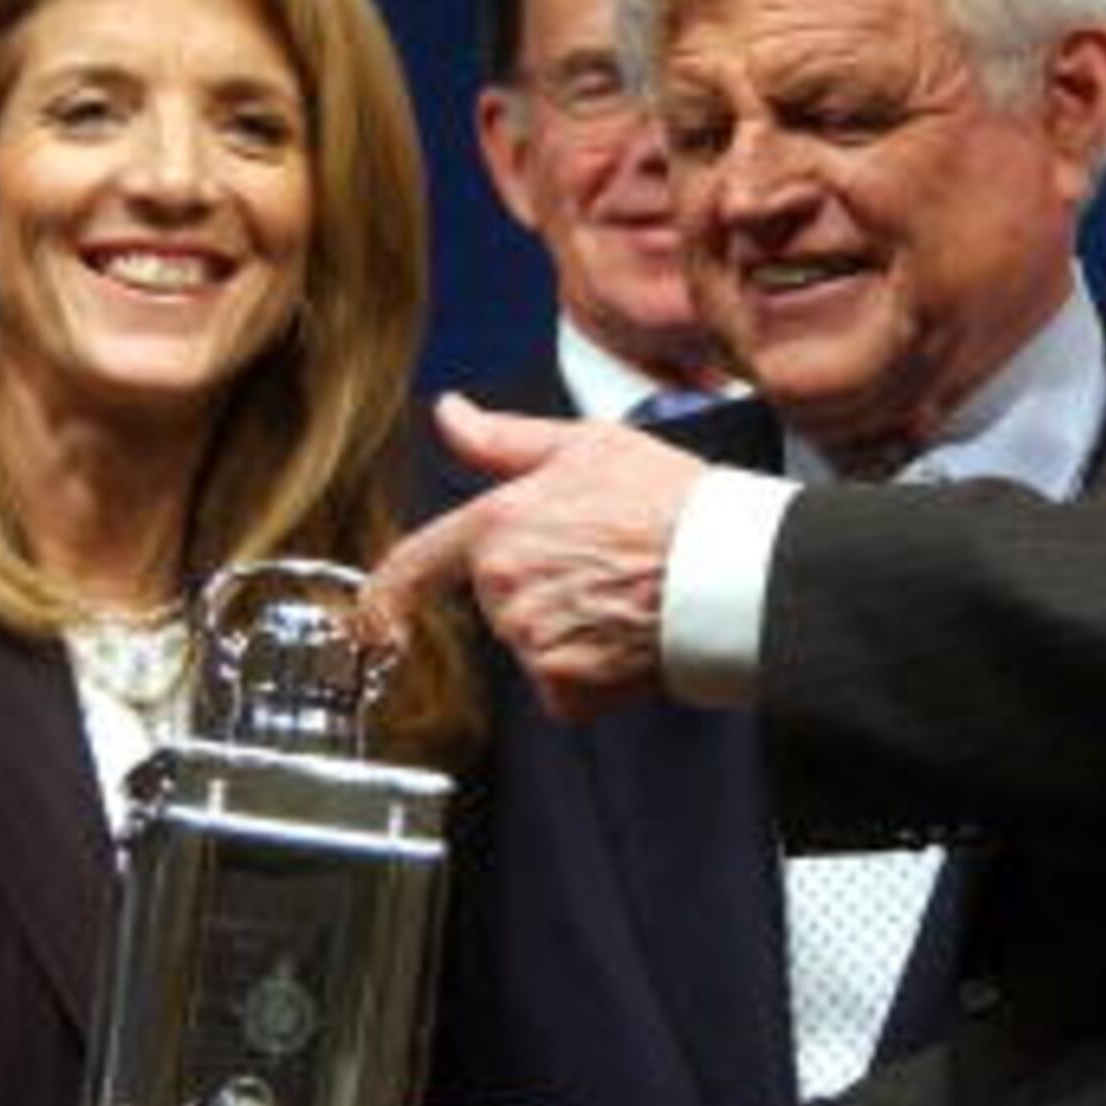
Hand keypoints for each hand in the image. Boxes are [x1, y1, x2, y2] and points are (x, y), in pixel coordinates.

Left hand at [366, 395, 705, 719]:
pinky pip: (561, 687)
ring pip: (532, 643)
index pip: (415, 565)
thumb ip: (503, 440)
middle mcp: (503, 589)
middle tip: (599, 568)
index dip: (387, 591)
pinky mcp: (564, 690)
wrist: (729, 572)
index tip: (375, 613)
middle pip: (495, 601)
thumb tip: (449, 416)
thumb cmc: (671, 502)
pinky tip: (627, 639)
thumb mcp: (587, 446)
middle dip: (536, 589)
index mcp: (498, 526)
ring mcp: (531, 643)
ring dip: (566, 631)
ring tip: (623, 597)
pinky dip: (590, 673)